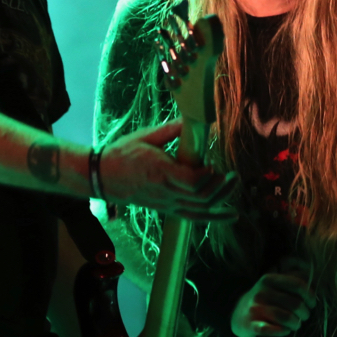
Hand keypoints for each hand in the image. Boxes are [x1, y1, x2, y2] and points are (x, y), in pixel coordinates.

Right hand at [99, 121, 236, 220]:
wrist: (103, 176)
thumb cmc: (122, 154)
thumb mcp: (145, 136)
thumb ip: (171, 130)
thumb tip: (193, 119)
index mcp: (159, 173)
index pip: (191, 181)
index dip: (207, 175)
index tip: (212, 162)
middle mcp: (165, 193)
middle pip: (201, 197)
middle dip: (221, 187)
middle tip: (233, 174)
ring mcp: (167, 204)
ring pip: (201, 209)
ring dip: (221, 198)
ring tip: (233, 184)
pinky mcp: (168, 209)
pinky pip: (195, 217)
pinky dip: (215, 217)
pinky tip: (231, 215)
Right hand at [231, 259, 316, 336]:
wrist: (238, 314)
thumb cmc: (265, 299)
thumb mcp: (275, 284)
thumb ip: (294, 280)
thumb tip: (315, 280)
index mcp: (269, 279)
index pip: (297, 285)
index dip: (310, 295)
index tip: (312, 303)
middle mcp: (261, 292)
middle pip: (295, 304)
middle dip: (305, 313)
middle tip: (303, 316)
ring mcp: (255, 309)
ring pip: (286, 318)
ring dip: (296, 324)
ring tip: (295, 324)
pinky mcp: (251, 325)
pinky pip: (271, 330)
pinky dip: (282, 332)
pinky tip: (284, 331)